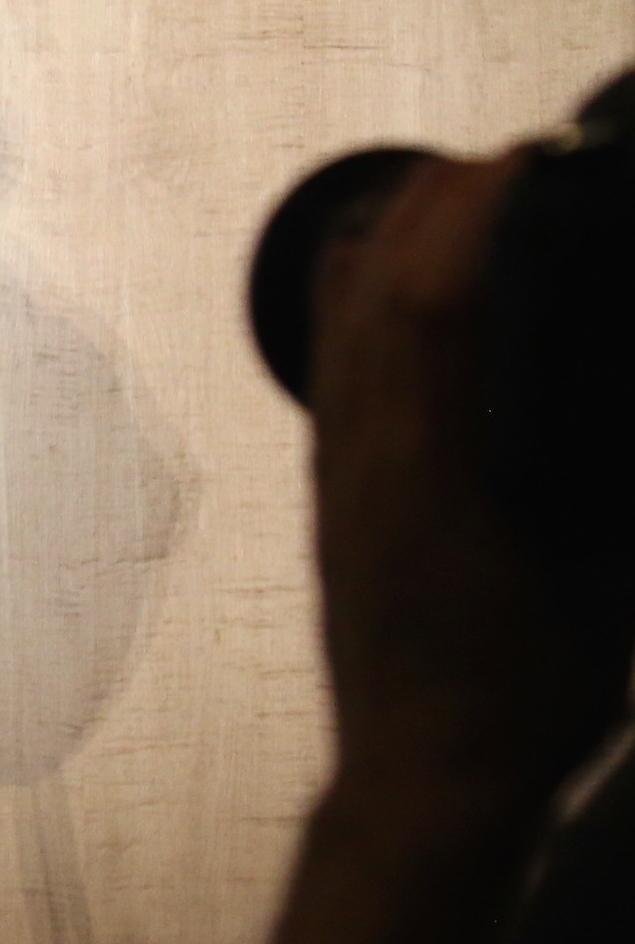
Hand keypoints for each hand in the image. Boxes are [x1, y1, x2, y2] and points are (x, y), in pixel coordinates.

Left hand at [309, 150, 628, 816]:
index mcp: (429, 474)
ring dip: (393, 245)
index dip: (469, 219)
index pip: (430, 310)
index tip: (518, 160)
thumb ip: (610, 483)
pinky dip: (360, 303)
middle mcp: (366, 459)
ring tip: (456, 193)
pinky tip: (389, 282)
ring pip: (342, 328)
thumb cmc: (523, 703)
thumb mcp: (606, 586)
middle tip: (505, 157)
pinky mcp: (336, 497)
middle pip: (373, 295)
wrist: (426, 785)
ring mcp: (340, 476)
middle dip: (433, 209)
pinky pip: (336, 370)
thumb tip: (617, 401)